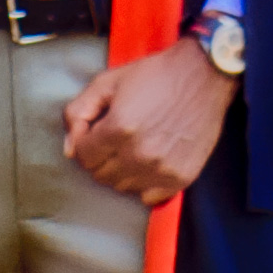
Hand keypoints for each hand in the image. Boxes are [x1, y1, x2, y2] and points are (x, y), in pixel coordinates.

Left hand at [60, 40, 233, 208]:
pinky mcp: (181, 178)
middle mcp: (139, 154)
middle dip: (100, 157)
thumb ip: (79, 111)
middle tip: (114, 138)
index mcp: (118, 129)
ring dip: (121, 171)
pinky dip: (144, 183)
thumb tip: (69, 148)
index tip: (95, 131)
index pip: (82, 156)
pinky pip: (148, 197)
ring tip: (132, 148)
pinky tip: (149, 162)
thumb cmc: (155, 76)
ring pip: (122, 187)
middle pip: (100, 174)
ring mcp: (161, 169)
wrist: (203, 77)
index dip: (84, 142)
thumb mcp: (108, 82)